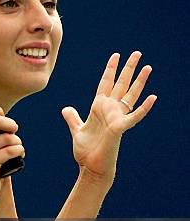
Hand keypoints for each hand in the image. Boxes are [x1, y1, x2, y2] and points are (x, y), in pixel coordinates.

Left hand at [61, 51, 156, 182]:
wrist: (90, 168)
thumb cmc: (86, 151)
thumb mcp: (77, 130)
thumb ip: (73, 118)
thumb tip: (66, 109)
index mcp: (98, 108)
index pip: (106, 83)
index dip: (110, 69)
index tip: (115, 55)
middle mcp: (109, 110)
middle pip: (121, 84)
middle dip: (128, 68)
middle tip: (137, 53)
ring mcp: (116, 118)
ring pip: (130, 95)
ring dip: (139, 82)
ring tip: (148, 67)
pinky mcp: (119, 128)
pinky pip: (134, 116)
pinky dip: (144, 108)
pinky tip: (153, 97)